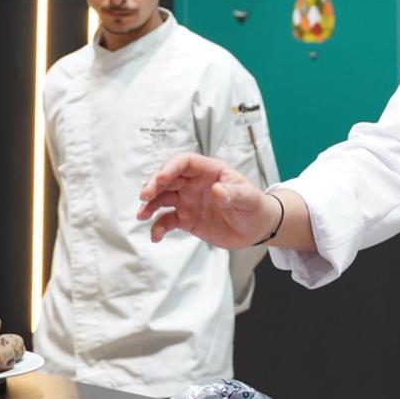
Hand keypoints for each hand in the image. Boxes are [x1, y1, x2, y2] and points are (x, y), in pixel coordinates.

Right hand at [137, 152, 278, 247]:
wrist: (257, 228)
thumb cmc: (256, 207)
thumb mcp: (250, 200)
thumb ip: (234, 194)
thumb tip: (216, 190)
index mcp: (209, 171)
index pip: (185, 162)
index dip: (170, 168)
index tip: (160, 180)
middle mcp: (194, 183)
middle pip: (168, 178)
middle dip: (154, 184)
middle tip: (145, 196)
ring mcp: (188, 200)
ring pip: (162, 197)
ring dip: (150, 204)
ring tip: (142, 215)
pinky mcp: (186, 218)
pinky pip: (167, 220)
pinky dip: (158, 227)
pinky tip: (155, 236)